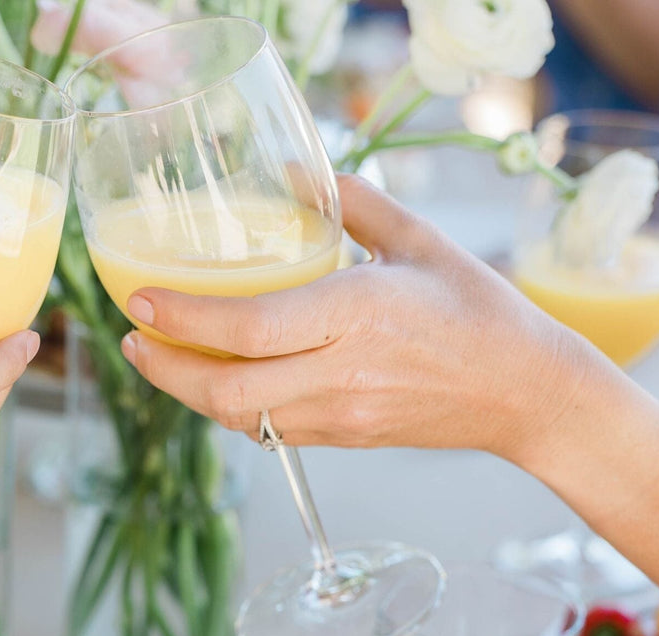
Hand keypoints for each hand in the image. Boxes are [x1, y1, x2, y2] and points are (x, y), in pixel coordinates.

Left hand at [119, 174, 614, 469]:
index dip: (183, 320)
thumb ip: (356, 203)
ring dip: (188, 394)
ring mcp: (339, 415)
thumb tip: (297, 174)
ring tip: (160, 361)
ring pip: (238, 420)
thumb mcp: (422, 241)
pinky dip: (229, 410)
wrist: (523, 392)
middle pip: (224, 393)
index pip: (247, 329)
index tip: (140, 302)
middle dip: (165, 371)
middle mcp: (341, 373)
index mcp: (357, 314)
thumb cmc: (479, 312)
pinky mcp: (342, 439)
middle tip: (134, 342)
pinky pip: (267, 432)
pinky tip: (216, 381)